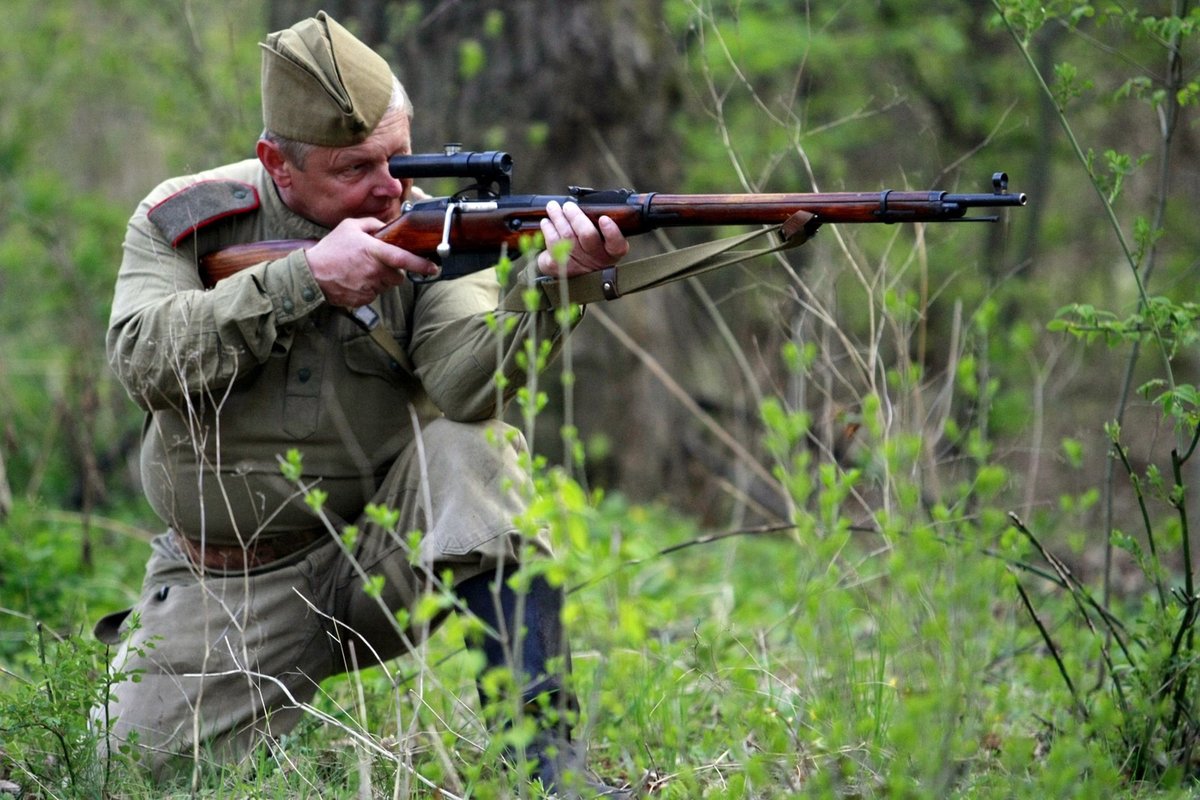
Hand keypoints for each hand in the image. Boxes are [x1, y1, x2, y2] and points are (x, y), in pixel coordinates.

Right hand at [304, 217, 438, 306]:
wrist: (311, 274)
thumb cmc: (331, 249)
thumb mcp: (350, 227)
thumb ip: (371, 224)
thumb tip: (386, 228)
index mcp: (373, 251)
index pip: (403, 259)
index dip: (421, 264)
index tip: (433, 268)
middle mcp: (374, 270)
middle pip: (397, 276)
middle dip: (392, 271)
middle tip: (376, 263)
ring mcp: (369, 286)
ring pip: (387, 286)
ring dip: (380, 280)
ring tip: (361, 271)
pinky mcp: (363, 299)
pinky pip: (375, 294)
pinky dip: (370, 288)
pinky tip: (356, 280)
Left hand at [537, 200, 629, 277]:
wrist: (568, 268)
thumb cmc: (586, 246)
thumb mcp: (599, 237)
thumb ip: (597, 223)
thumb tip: (587, 203)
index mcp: (610, 252)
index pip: (616, 245)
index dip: (611, 232)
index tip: (604, 218)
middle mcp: (596, 260)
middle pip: (588, 235)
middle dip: (576, 216)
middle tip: (568, 206)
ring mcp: (577, 264)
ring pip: (567, 235)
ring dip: (558, 217)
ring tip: (553, 207)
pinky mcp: (559, 266)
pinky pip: (553, 242)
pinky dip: (548, 228)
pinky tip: (546, 222)